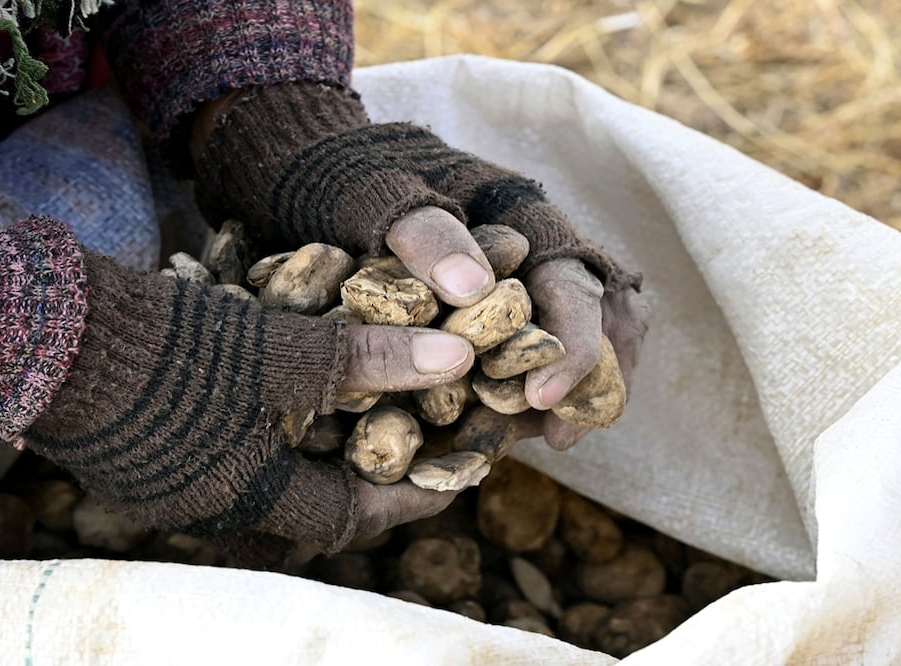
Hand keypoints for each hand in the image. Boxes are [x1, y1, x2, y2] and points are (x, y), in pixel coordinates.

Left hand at [192, 83, 646, 451]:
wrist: (305, 169)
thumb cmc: (342, 178)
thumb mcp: (374, 194)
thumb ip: (422, 232)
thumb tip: (475, 289)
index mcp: (519, 214)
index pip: (575, 282)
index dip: (573, 345)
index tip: (539, 399)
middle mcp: (531, 247)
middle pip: (602, 314)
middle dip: (593, 379)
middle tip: (560, 436)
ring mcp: (513, 279)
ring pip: (573, 337)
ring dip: (572, 390)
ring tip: (544, 437)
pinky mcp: (483, 311)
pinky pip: (525, 354)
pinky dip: (525, 389)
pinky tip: (505, 424)